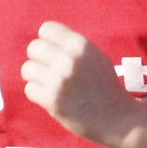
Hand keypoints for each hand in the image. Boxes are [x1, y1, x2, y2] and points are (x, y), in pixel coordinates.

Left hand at [21, 22, 132, 143]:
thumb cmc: (106, 87)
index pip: (46, 29)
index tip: (52, 53)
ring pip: (27, 69)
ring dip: (35, 77)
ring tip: (49, 85)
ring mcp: (59, 80)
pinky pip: (29, 89)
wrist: (118, 119)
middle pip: (33, 48)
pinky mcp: (52, 100)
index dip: (47, 41)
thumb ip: (73, 47)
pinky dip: (37, 94)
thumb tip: (46, 41)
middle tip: (49, 71)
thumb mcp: (96, 57)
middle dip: (39, 59)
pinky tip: (51, 98)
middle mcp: (69, 59)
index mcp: (81, 45)